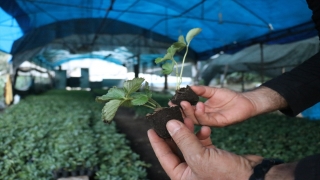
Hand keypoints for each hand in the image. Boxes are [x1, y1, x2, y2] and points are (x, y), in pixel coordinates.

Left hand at [148, 118, 262, 179]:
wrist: (253, 176)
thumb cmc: (226, 174)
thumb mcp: (199, 157)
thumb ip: (183, 139)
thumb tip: (170, 124)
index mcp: (182, 177)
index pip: (164, 157)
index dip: (157, 142)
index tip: (151, 128)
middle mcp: (190, 171)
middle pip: (176, 148)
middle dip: (175, 131)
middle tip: (171, 116)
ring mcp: (201, 164)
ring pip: (189, 143)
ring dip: (189, 130)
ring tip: (190, 118)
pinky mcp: (212, 157)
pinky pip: (202, 143)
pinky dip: (202, 134)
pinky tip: (205, 128)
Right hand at [175, 86, 256, 126]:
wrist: (245, 101)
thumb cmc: (230, 97)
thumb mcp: (212, 91)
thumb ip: (201, 90)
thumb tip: (188, 86)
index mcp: (201, 110)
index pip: (188, 109)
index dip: (179, 106)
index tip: (171, 101)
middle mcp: (204, 117)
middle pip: (189, 116)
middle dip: (181, 110)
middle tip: (175, 104)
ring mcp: (211, 121)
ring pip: (196, 119)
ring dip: (190, 112)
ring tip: (185, 103)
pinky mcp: (218, 123)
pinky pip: (207, 120)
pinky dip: (201, 113)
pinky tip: (199, 105)